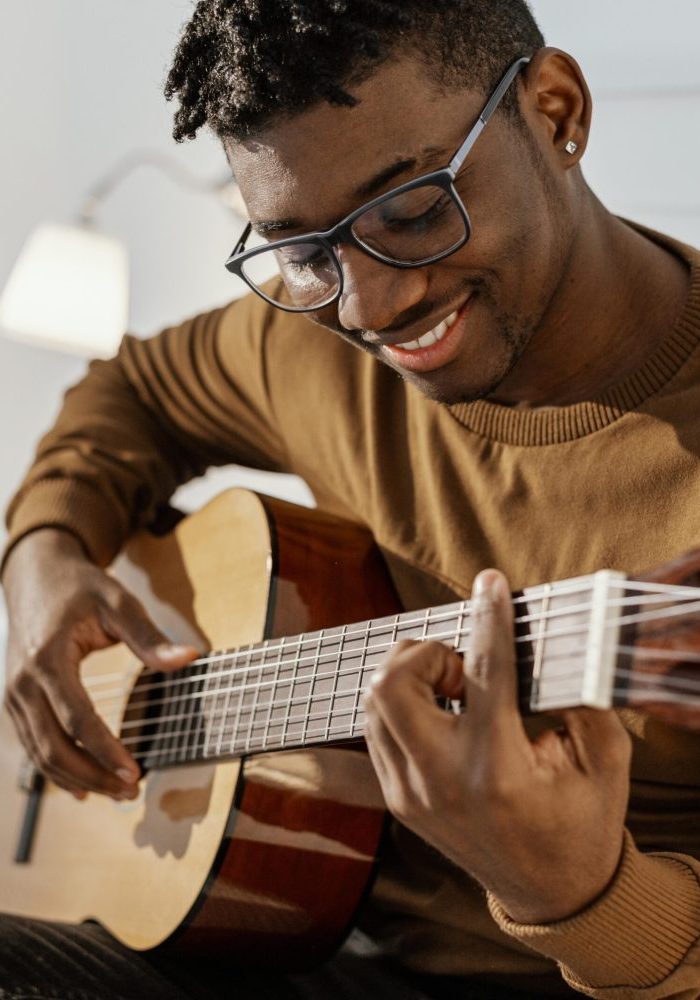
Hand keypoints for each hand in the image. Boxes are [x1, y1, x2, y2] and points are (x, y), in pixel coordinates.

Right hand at [2, 529, 198, 800]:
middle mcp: (22, 683)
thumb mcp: (119, 602)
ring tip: (118, 794)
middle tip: (132, 792)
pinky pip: (33, 746)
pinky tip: (84, 787)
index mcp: (47, 658)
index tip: (135, 772)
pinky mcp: (15, 702)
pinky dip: (57, 770)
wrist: (35, 576)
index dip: (105, 751)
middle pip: (54, 747)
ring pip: (40, 754)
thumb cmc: (81, 588)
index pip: (77, 718)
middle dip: (93, 776)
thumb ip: (150, 636)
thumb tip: (191, 658)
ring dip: (78, 780)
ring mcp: (13, 696)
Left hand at [363, 569, 631, 923]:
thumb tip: (549, 643)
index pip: (483, 674)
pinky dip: (402, 705)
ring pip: (374, 704)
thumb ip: (580, 697)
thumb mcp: (604, 761)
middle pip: (392, 685)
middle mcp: (442, 782)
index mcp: (497, 771)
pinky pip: (377, 730)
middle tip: (462, 666)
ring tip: (454, 689)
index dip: (488, 618)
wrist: (551, 894)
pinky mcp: (398, 800)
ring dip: (409, 677)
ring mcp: (411, 794)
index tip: (490, 583)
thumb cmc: (581, 823)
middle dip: (425, 653)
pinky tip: (441, 711)